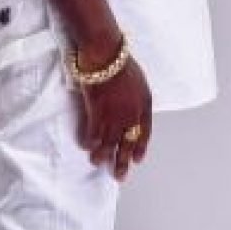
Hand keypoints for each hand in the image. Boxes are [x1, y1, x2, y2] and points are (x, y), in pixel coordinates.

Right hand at [75, 49, 153, 181]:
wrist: (105, 53)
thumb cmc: (119, 60)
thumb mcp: (137, 79)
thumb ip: (135, 96)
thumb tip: (129, 105)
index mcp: (144, 105)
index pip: (144, 133)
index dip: (140, 148)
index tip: (136, 160)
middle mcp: (131, 114)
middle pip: (127, 143)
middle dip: (122, 161)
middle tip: (119, 176)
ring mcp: (114, 116)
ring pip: (108, 143)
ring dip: (101, 155)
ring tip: (97, 163)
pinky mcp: (97, 113)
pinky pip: (92, 135)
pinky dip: (88, 142)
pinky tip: (86, 146)